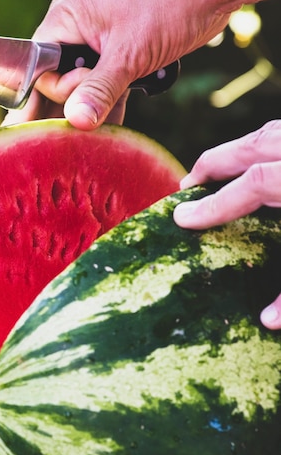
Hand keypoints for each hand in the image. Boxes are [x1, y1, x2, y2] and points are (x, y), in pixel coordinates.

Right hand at [4, 0, 238, 128]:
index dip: (55, 91)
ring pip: (83, 83)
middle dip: (66, 106)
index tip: (76, 103)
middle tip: (63, 135)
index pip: (42, 66)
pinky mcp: (122, 50)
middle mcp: (78, 27)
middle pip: (59, 77)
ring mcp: (99, 39)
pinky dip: (110, 102)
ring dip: (90, 108)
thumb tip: (75, 120)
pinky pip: (106, 81)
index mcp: (67, 18)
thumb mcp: (129, 54)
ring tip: (84, 138)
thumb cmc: (171, 4)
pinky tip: (109, 127)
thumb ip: (99, 90)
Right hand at [174, 120, 280, 328]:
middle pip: (257, 144)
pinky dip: (261, 145)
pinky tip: (252, 163)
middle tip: (185, 189)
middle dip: (214, 164)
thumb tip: (268, 323)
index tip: (182, 219)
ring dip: (235, 151)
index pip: (256, 183)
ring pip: (272, 132)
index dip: (216, 203)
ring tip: (210, 174)